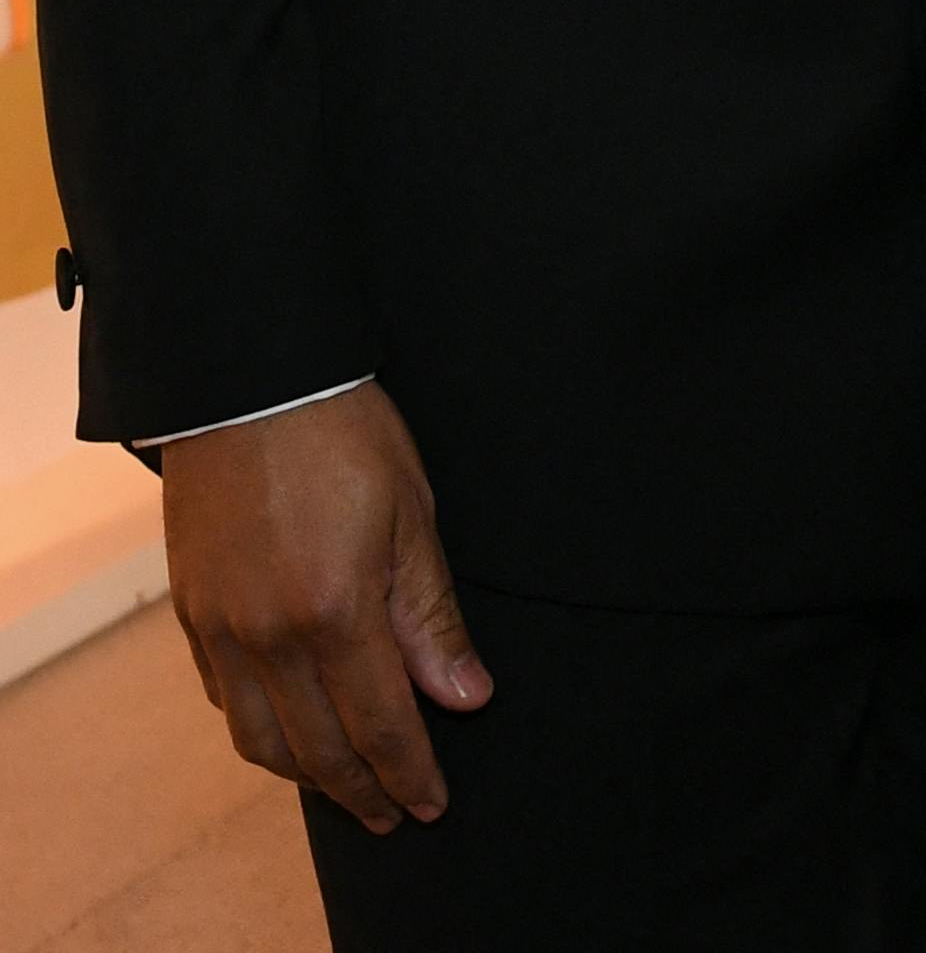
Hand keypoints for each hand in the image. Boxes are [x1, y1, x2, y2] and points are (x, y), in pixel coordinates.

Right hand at [162, 381, 491, 834]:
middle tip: (396, 814)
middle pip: (317, 750)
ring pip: (260, 740)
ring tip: (345, 784)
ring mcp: (221, 628)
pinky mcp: (192, 612)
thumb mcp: (410, 513)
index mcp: (334, 612)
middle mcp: (268, 637)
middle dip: (362, 791)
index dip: (411, 773)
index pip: (380, 726)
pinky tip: (285, 728)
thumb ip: (430, 615)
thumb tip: (464, 696)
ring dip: (305, 775)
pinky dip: (257, 730)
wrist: (249, 379)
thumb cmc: (340, 431)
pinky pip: (222, 699)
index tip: (434, 802)